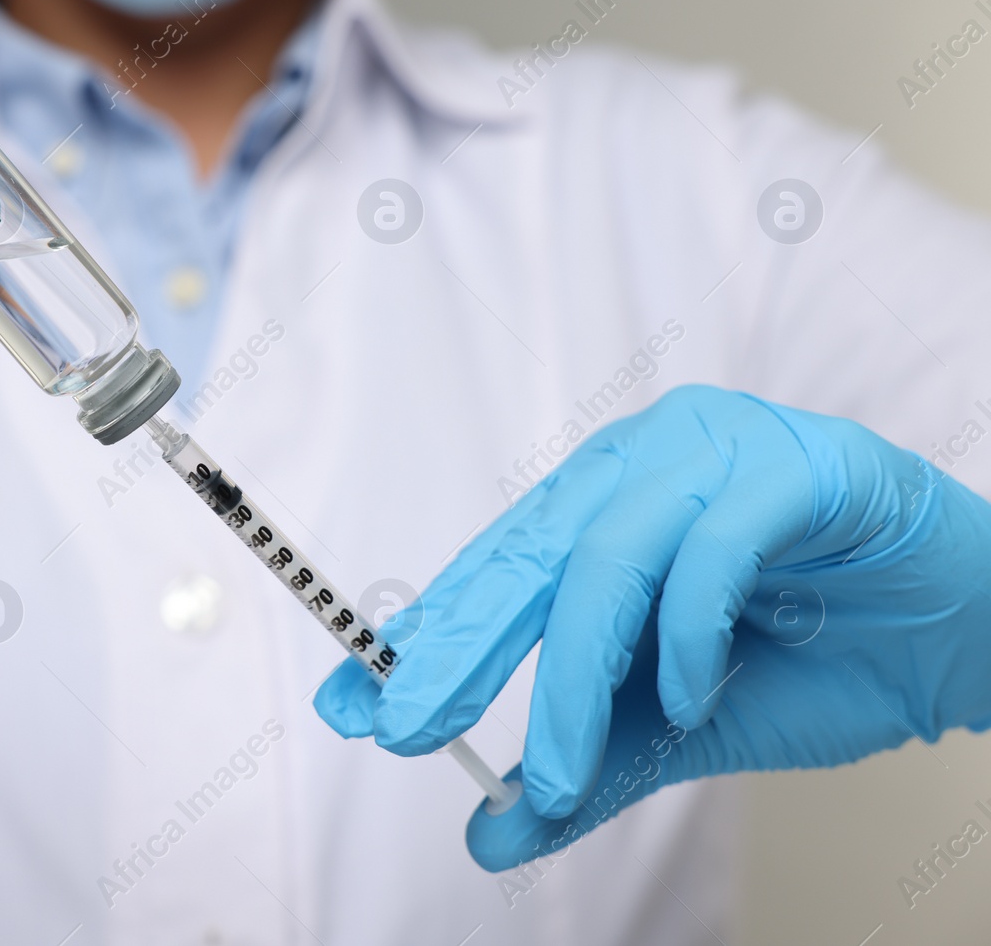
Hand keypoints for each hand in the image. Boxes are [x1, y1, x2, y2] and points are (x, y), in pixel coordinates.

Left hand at [313, 384, 990, 869]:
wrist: (965, 638)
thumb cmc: (818, 659)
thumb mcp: (680, 728)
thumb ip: (591, 764)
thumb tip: (489, 830)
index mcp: (602, 505)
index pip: (495, 569)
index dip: (426, 635)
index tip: (352, 707)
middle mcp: (641, 464)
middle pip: (528, 555)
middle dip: (461, 650)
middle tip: (406, 727)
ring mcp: (717, 451)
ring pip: (607, 557)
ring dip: (574, 675)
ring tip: (556, 768)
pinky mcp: (797, 466)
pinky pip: (713, 549)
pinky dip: (687, 633)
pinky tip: (685, 694)